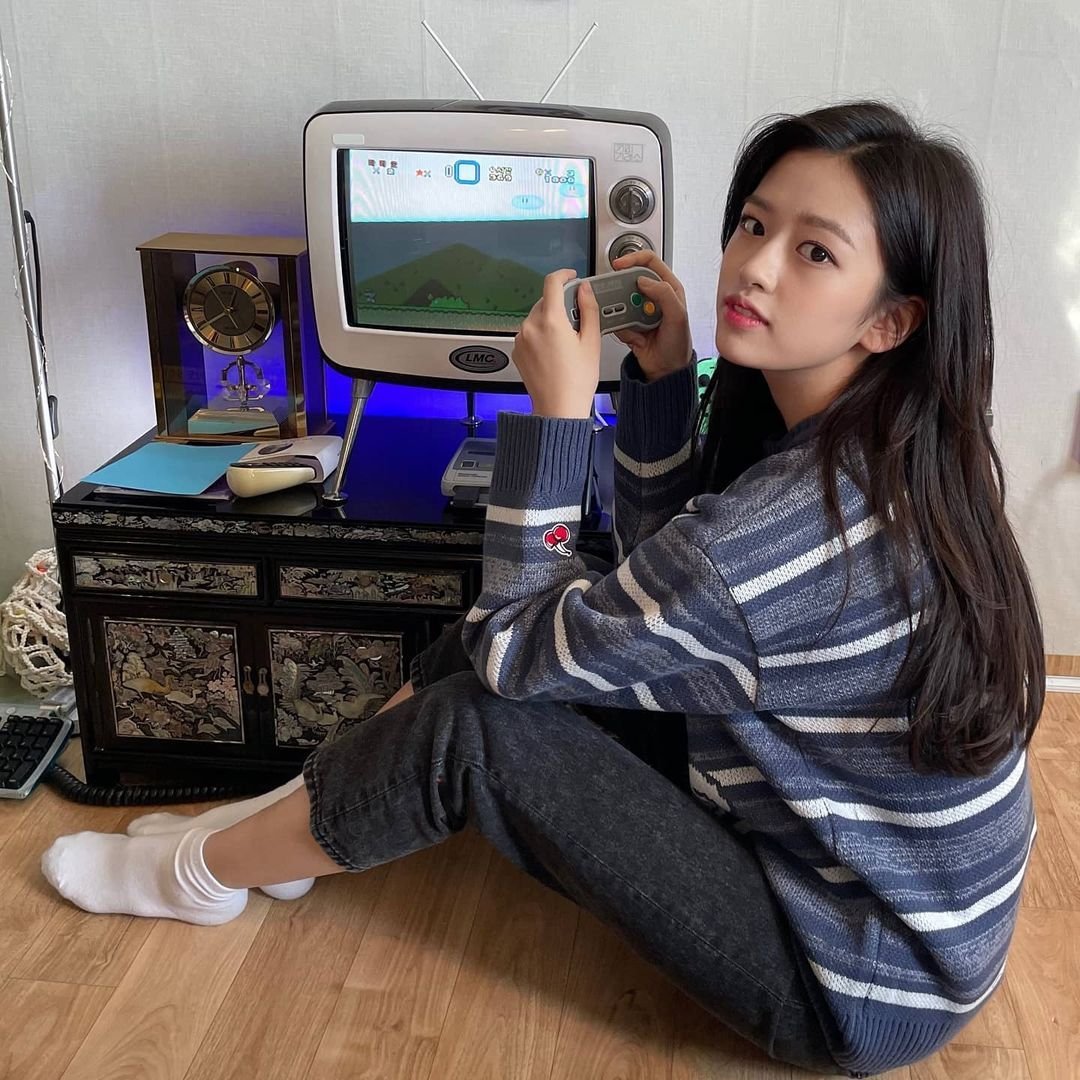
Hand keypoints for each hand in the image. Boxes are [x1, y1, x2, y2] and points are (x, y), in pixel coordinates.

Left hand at [512, 269, 600, 417]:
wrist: (558, 408)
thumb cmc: (575, 381)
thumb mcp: (591, 341)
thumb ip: (588, 310)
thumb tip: (584, 290)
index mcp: (550, 321)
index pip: (552, 283)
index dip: (564, 275)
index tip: (571, 277)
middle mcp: (531, 327)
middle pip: (545, 301)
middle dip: (561, 305)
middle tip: (577, 321)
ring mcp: (521, 339)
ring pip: (537, 317)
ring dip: (551, 321)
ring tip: (566, 343)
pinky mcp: (517, 350)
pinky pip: (530, 333)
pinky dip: (541, 335)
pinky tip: (554, 352)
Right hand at [610, 251, 692, 381]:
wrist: (667, 370)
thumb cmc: (678, 345)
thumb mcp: (678, 316)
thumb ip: (664, 293)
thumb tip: (643, 280)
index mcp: (668, 288)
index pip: (649, 262)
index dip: (633, 259)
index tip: (619, 265)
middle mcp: (653, 296)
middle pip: (629, 280)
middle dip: (621, 288)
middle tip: (619, 298)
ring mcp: (639, 310)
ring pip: (620, 299)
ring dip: (620, 309)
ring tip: (629, 322)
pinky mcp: (629, 323)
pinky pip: (616, 319)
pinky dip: (619, 326)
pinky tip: (633, 336)